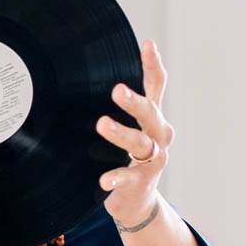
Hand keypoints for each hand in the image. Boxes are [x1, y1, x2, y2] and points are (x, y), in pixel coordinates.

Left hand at [96, 40, 174, 225]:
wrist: (137, 200)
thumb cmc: (127, 157)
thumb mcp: (126, 129)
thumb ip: (117, 108)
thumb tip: (87, 75)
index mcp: (153, 118)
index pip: (156, 86)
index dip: (153, 65)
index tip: (147, 44)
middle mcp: (158, 135)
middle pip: (150, 113)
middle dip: (134, 101)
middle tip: (117, 90)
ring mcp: (153, 159)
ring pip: (141, 143)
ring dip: (122, 133)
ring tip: (102, 124)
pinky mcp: (141, 182)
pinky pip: (129, 177)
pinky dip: (117, 177)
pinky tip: (104, 179)